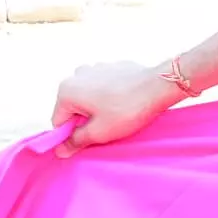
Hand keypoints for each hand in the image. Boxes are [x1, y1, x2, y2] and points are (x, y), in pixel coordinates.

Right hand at [50, 60, 183, 152]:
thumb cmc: (128, 109)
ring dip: (97, 109)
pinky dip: (109, 96)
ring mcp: (95, 67)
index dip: (72, 136)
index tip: (90, 140)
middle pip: (72, 108)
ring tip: (117, 116)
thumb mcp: (99, 132)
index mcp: (67, 90)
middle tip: (106, 128)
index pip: (59, 122)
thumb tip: (60, 150)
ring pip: (88, 97)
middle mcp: (77, 75)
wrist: (159, 86)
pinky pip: (103, 87)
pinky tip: (125, 103)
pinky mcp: (112, 67)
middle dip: (85, 121)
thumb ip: (76, 142)